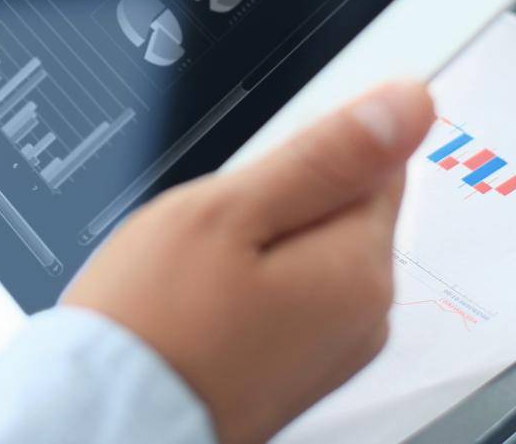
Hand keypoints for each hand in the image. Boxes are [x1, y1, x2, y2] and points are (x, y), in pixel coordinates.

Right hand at [62, 81, 432, 443]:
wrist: (104, 420)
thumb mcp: (230, 210)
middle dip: (276, 203)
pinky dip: (246, 289)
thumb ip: (327, 154)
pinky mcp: (297, 370)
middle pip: (339, 210)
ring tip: (199, 275)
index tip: (250, 183)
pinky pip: (285, 297)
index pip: (373, 162)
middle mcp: (365, 317)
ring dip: (257, 246)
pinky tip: (200, 306)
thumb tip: (411, 103)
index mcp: (360, 269)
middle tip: (211, 233)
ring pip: (306, 252)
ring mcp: (333, 350)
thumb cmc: (154, 324)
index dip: (301, 156)